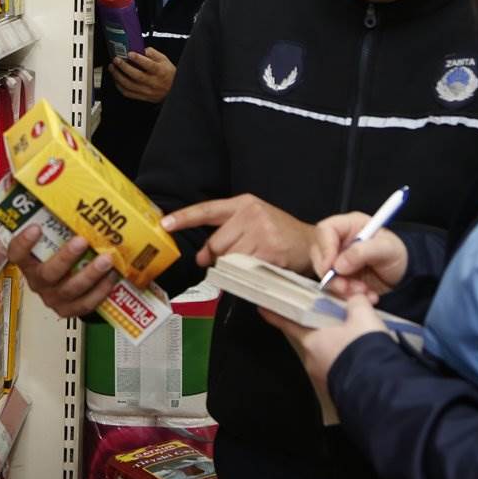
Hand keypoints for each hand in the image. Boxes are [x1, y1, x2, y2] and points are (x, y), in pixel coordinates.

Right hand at [5, 225, 118, 317]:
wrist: (68, 284)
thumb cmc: (61, 253)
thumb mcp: (54, 237)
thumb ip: (53, 218)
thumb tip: (54, 184)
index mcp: (29, 262)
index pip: (16, 253)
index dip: (23, 243)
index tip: (35, 228)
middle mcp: (38, 281)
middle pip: (48, 273)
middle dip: (66, 257)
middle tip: (82, 241)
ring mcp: (53, 298)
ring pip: (70, 289)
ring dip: (90, 274)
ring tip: (107, 260)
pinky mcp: (69, 310)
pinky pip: (85, 304)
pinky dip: (100, 291)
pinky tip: (112, 277)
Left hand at [109, 47, 175, 103]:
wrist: (172, 90)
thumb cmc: (168, 74)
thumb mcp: (164, 60)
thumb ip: (153, 53)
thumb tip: (142, 50)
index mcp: (160, 72)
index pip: (149, 65)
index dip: (139, 59)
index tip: (130, 53)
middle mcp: (153, 82)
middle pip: (136, 76)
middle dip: (124, 67)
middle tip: (116, 60)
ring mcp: (147, 91)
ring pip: (129, 85)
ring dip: (118, 76)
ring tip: (112, 67)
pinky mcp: (142, 97)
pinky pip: (128, 93)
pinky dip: (119, 86)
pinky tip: (116, 79)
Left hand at [161, 193, 313, 270]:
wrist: (312, 243)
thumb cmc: (279, 234)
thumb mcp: (253, 224)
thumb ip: (226, 234)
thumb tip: (202, 257)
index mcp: (243, 204)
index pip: (207, 210)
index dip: (184, 218)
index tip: (164, 223)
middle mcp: (251, 214)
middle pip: (215, 243)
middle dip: (218, 257)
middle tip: (234, 259)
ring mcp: (262, 232)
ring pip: (229, 258)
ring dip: (235, 266)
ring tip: (252, 261)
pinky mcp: (270, 252)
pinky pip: (244, 269)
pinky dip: (247, 274)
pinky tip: (261, 267)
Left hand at [261, 295, 388, 397]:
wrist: (378, 388)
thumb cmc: (364, 349)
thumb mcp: (364, 316)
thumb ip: (356, 303)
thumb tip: (354, 300)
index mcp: (312, 340)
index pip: (288, 322)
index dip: (275, 314)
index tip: (261, 308)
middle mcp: (313, 359)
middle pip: (315, 337)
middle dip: (327, 329)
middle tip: (345, 321)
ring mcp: (324, 377)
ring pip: (329, 353)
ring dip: (341, 345)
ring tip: (362, 339)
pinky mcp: (338, 389)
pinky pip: (339, 368)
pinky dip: (348, 360)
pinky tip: (364, 356)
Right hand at [312, 212, 408, 298]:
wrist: (405, 275)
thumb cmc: (398, 254)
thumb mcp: (386, 248)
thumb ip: (363, 252)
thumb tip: (338, 264)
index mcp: (349, 225)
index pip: (326, 230)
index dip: (324, 248)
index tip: (330, 267)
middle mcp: (339, 242)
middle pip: (319, 254)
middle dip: (331, 274)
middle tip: (345, 286)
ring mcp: (338, 260)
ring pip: (325, 274)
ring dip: (341, 287)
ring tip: (362, 291)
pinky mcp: (340, 277)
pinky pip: (334, 288)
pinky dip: (347, 295)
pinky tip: (366, 295)